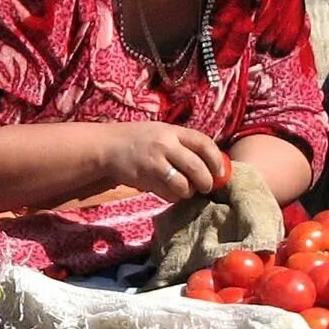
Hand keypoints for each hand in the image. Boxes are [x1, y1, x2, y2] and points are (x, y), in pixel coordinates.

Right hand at [104, 122, 228, 203]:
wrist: (108, 146)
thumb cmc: (139, 139)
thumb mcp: (162, 132)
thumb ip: (183, 144)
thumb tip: (211, 163)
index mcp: (173, 131)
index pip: (204, 143)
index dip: (216, 160)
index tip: (220, 172)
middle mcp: (165, 145)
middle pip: (197, 167)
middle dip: (206, 181)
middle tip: (206, 187)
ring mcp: (154, 162)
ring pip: (183, 184)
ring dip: (189, 192)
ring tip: (186, 191)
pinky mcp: (144, 178)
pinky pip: (167, 193)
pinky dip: (173, 197)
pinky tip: (170, 193)